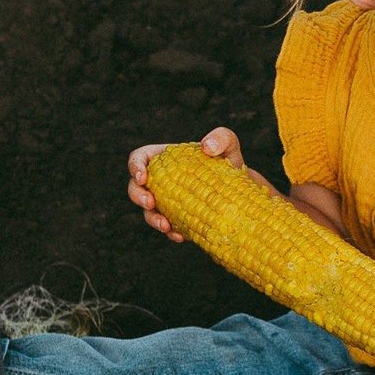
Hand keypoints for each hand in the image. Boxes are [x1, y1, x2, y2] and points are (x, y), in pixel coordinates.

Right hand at [128, 126, 264, 240]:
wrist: (239, 189)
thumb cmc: (228, 161)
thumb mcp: (228, 144)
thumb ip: (221, 137)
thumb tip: (207, 147)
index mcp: (163, 158)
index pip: (139, 158)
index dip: (134, 167)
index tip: (143, 177)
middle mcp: (160, 181)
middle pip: (135, 188)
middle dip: (138, 196)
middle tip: (150, 203)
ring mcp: (166, 202)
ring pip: (148, 212)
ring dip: (153, 220)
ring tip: (166, 227)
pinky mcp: (175, 219)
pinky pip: (166, 228)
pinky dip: (171, 233)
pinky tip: (181, 237)